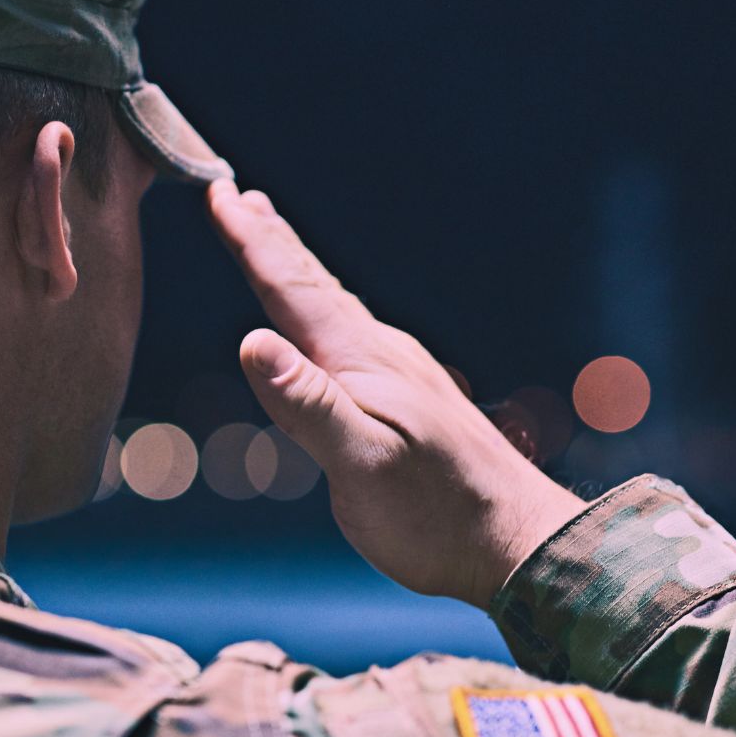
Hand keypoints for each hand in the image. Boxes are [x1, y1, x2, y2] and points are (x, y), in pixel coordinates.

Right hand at [206, 180, 586, 608]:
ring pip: (334, 309)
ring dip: (296, 272)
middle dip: (270, 239)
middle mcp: (380, 354)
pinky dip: (321, 315)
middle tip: (236, 195)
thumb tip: (251, 341)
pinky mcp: (407, 405)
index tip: (218, 192)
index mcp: (361, 360)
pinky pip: (350, 338)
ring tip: (273, 244)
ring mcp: (397, 377)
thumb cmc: (437, 513)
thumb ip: (308, 403)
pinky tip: (327, 331)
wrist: (517, 544)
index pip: (292, 288)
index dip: (251, 240)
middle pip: (313, 285)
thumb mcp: (362, 462)